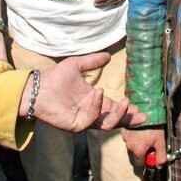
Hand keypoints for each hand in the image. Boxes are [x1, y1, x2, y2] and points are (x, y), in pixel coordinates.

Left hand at [20, 53, 148, 130]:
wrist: (37, 86)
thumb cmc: (54, 77)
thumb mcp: (77, 65)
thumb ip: (92, 61)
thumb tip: (108, 55)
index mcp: (93, 101)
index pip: (113, 107)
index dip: (126, 108)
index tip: (140, 106)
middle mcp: (90, 112)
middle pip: (114, 119)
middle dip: (129, 118)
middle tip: (143, 115)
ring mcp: (83, 119)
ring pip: (106, 124)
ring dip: (118, 115)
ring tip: (126, 102)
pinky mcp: (74, 124)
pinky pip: (90, 119)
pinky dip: (96, 107)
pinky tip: (99, 93)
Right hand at [123, 127, 165, 167]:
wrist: (147, 110)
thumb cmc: (154, 127)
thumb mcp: (161, 143)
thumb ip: (161, 157)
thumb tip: (159, 166)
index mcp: (138, 150)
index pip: (139, 164)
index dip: (146, 160)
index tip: (151, 154)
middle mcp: (129, 145)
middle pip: (136, 153)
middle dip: (142, 150)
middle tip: (150, 142)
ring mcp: (125, 137)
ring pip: (132, 145)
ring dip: (137, 142)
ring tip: (145, 134)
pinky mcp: (124, 129)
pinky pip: (128, 137)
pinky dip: (133, 135)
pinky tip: (140, 130)